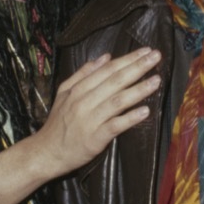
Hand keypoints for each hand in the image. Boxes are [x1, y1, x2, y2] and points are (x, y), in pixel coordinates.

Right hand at [33, 48, 161, 177]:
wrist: (46, 152)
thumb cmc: (59, 122)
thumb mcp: (64, 92)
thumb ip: (83, 73)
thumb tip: (105, 57)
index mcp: (78, 89)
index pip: (107, 70)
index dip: (127, 59)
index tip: (146, 51)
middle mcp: (84, 101)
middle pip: (114, 81)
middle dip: (137, 68)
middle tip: (156, 57)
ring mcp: (89, 120)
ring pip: (117, 101)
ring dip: (138, 90)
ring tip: (156, 81)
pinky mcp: (94, 138)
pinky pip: (115, 126)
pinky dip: (130, 118)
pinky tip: (145, 111)